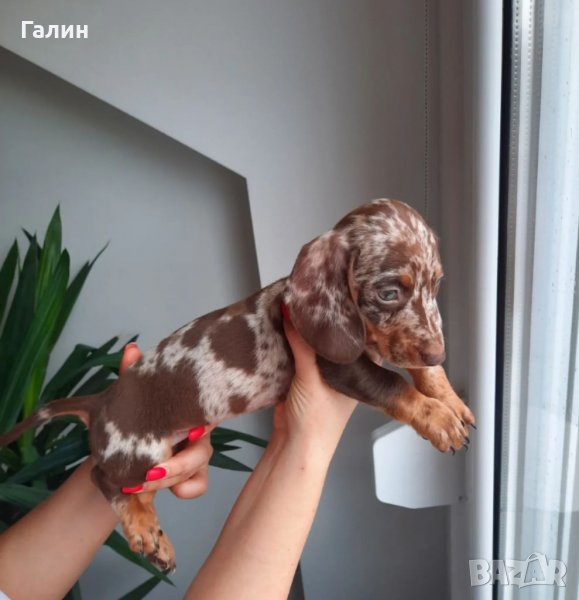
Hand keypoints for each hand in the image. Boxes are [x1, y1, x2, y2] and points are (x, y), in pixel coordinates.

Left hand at [119, 342, 212, 498]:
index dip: (202, 425)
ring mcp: (196, 456)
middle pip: (202, 450)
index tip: (191, 433)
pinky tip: (163, 491)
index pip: (203, 414)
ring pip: (197, 470)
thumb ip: (130, 375)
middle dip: (177, 465)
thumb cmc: (132, 420)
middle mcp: (197, 432)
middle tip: (148, 473)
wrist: (120, 453)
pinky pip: (197, 486)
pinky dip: (185, 490)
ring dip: (169, 480)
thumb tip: (131, 349)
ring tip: (136, 484)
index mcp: (186, 411)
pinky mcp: (191, 477)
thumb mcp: (128, 398)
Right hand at [275, 305, 357, 446]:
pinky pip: (298, 352)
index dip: (352, 314)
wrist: (294, 448)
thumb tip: (292, 311)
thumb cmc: (317, 421)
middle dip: (325, 319)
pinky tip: (284, 324)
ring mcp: (324, 373)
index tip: (341, 291)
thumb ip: (303, 345)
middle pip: (337, 337)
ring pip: (317, 344)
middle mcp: (345, 369)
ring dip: (306, 329)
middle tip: (315, 292)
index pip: (361, 334)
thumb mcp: (312, 377)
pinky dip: (291, 341)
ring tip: (298, 301)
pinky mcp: (303, 376)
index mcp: (361, 370)